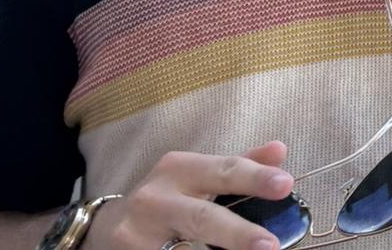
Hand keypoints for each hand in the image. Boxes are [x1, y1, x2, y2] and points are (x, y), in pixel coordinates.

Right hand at [88, 143, 292, 249]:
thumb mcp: (198, 174)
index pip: (224, 170)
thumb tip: (280, 151)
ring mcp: (136, 235)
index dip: (255, 178)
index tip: (286, 185)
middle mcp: (155, 199)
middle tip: (269, 245)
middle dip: (237, 233)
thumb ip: (238, 165)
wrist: (105, 228)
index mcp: (179, 168)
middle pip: (202, 217)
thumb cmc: (167, 197)